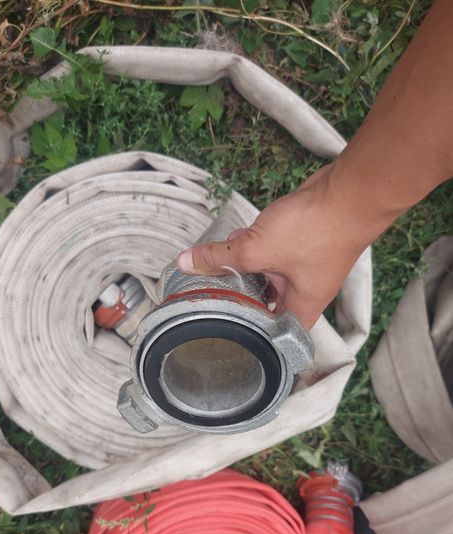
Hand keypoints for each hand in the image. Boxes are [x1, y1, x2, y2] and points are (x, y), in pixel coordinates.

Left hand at [176, 164, 392, 329]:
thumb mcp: (257, 249)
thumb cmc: (319, 231)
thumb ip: (220, 258)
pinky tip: (237, 238)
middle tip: (211, 295)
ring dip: (245, 267)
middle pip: (265, 304)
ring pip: (266, 275)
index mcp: (301, 308)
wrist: (349, 192)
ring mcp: (304, 267)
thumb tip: (187, 263)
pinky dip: (255, 246)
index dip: (250, 337)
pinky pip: (272, 252)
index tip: (225, 333)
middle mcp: (304, 292)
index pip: (273, 336)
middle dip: (239, 295)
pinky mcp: (303, 244)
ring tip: (219, 266)